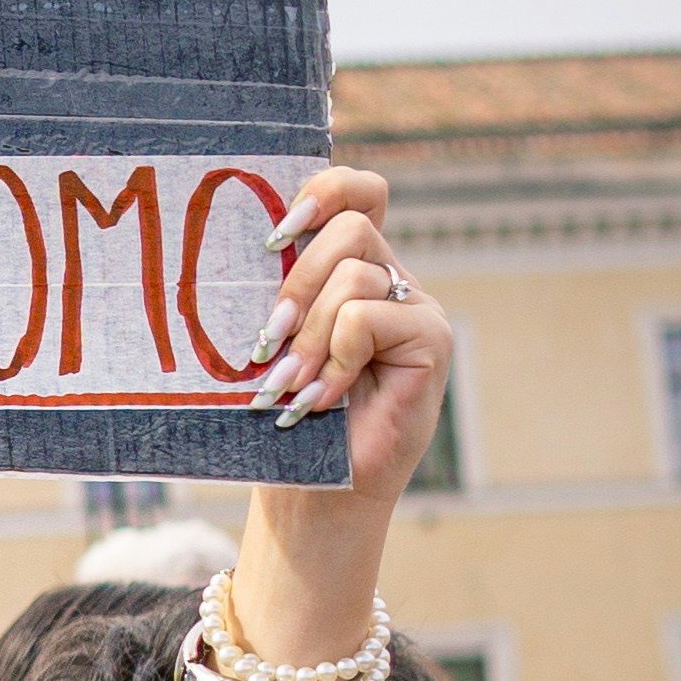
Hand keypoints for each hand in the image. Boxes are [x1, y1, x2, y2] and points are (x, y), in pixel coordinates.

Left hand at [247, 166, 451, 507]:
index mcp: (350, 270)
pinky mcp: (431, 339)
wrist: (314, 490)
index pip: (357, 194)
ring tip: (289, 384)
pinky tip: (323, 398)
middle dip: (297, 284)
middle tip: (267, 343)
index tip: (275, 234)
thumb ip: (273, 294)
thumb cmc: (284, 418)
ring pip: (355, 276)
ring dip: (309, 334)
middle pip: (350, 230)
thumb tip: (249, 248)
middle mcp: (389, 280)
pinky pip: (367, 317)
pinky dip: (335, 358)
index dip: (324, 191)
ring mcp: (416, 308)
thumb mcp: (272, 344)